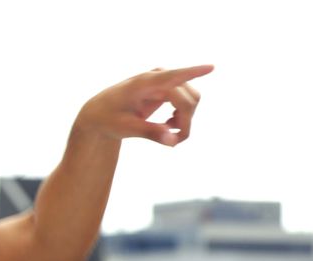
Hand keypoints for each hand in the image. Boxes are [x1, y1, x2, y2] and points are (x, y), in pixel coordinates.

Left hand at [75, 64, 213, 146]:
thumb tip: (172, 141)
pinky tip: (168, 125)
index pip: (172, 76)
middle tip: (172, 141)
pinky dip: (183, 116)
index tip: (211, 67)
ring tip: (166, 130)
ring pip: (192, 100)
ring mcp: (164, 80)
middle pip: (188, 99)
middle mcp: (157, 76)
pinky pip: (188, 100)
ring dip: (186, 119)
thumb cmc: (109, 118)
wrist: (100, 112)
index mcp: (143, 83)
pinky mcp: (168, 87)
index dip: (193, 72)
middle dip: (186, 122)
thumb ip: (149, 133)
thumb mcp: (125, 128)